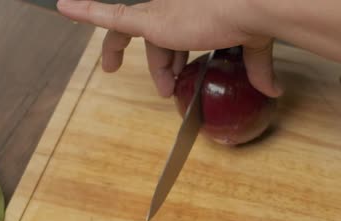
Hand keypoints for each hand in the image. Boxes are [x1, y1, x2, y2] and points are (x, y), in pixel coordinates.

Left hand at [56, 0, 282, 97]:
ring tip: (111, 69)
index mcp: (196, 12)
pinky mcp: (151, 20)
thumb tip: (274, 91)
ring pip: (134, 33)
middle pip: (158, 39)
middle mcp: (175, 8)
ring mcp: (161, 12)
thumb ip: (258, 69)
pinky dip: (87, 12)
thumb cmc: (250, 19)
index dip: (174, 56)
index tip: (177, 75)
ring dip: (120, 52)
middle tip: (165, 90)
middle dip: (160, 66)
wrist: (248, 7)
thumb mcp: (251, 49)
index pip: (176, 34)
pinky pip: (112, 17)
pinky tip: (65, 7)